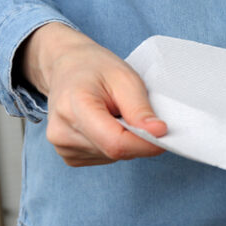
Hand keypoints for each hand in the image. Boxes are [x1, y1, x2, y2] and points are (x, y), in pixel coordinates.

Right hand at [19, 22, 166, 166]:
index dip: (145, 143)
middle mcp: (61, 132)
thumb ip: (139, 108)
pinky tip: (107, 123)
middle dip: (137, 138)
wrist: (68, 68)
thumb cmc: (95, 69)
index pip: (115, 142)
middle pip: (114, 150)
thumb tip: (158, 133)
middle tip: (139, 112)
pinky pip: (104, 157)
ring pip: (112, 156)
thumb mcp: (125, 78)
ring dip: (126, 139)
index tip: (164, 134)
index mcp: (73, 107)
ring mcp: (62, 147)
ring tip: (116, 112)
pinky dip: (115, 144)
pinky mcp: (69, 156)